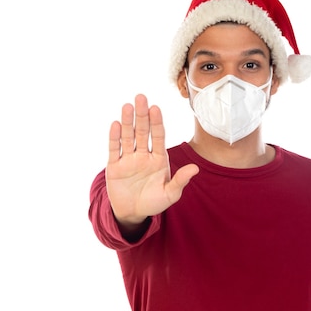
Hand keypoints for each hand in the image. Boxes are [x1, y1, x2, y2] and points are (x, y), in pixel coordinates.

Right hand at [105, 94, 198, 227]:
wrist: (133, 213)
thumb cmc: (154, 202)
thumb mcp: (170, 194)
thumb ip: (180, 181)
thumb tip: (195, 169)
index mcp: (159, 158)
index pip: (158, 136)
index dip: (157, 122)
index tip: (156, 108)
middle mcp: (143, 155)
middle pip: (142, 131)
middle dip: (142, 115)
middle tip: (141, 97)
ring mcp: (128, 159)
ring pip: (128, 137)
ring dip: (127, 121)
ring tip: (127, 106)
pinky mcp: (114, 166)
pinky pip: (114, 149)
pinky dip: (114, 137)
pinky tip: (116, 124)